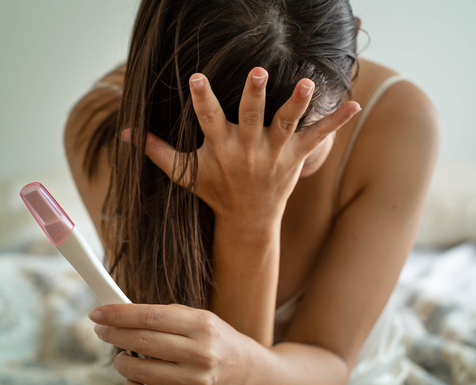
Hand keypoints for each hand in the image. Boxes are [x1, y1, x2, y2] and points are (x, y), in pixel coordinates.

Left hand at [89, 303, 244, 384]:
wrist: (240, 367)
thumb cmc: (209, 337)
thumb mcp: (195, 317)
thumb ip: (161, 315)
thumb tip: (118, 313)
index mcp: (201, 326)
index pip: (150, 317)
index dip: (119, 314)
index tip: (98, 312)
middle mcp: (201, 354)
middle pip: (143, 341)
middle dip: (114, 334)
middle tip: (101, 330)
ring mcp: (194, 381)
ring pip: (140, 371)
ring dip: (120, 361)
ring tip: (121, 353)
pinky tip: (132, 376)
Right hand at [126, 67, 360, 225]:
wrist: (248, 222)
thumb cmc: (215, 191)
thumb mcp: (184, 174)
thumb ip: (155, 151)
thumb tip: (123, 133)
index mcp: (220, 147)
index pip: (207, 118)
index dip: (202, 98)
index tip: (197, 77)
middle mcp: (247, 148)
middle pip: (251, 116)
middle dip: (254, 95)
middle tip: (258, 72)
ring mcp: (274, 153)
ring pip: (286, 124)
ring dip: (297, 104)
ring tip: (308, 84)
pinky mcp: (294, 158)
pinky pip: (317, 138)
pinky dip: (335, 122)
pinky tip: (352, 105)